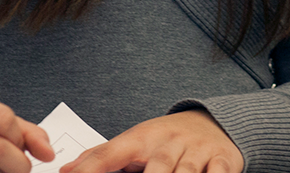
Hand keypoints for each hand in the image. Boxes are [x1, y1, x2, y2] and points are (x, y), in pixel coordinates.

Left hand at [60, 109, 241, 172]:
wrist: (211, 122)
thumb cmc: (164, 139)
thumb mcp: (134, 141)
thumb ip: (101, 156)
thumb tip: (66, 171)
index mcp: (141, 138)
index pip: (111, 153)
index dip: (92, 168)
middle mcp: (169, 142)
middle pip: (158, 167)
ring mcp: (196, 150)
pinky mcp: (223, 159)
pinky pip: (219, 171)